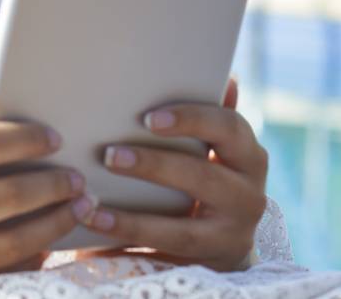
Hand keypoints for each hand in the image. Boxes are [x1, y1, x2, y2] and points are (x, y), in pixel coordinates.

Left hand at [74, 75, 267, 272]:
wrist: (221, 240)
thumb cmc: (206, 176)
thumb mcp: (214, 147)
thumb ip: (212, 118)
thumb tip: (227, 78)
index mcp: (248, 155)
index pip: (229, 128)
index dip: (192, 120)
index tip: (148, 119)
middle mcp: (250, 195)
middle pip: (205, 176)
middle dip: (155, 165)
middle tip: (109, 154)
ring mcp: (233, 234)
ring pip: (184, 225)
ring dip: (135, 214)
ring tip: (90, 201)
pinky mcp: (211, 261)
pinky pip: (166, 251)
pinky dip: (128, 235)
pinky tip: (95, 221)